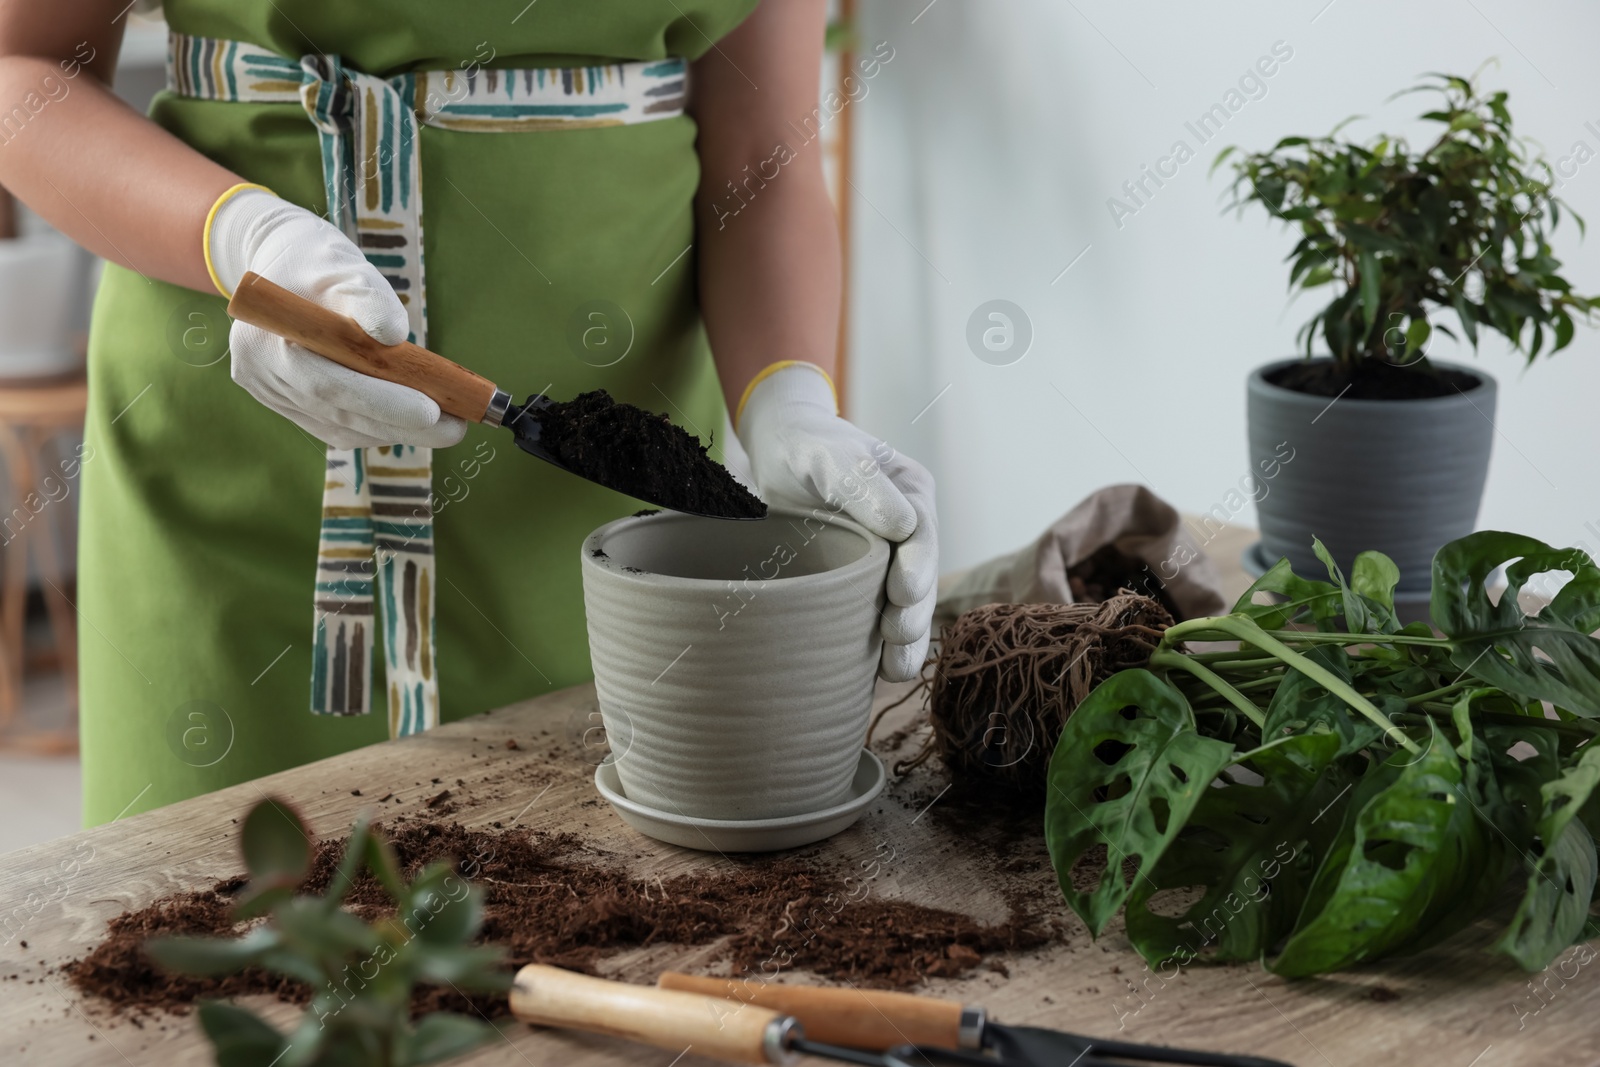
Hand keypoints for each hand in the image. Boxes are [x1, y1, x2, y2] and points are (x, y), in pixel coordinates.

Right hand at [207, 188, 465, 449]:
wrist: (280, 265)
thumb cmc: (313, 260)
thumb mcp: (340, 264)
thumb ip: (367, 296)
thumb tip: (394, 334)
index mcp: (264, 343)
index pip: (326, 384)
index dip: (380, 402)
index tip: (430, 410)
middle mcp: (262, 378)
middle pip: (339, 415)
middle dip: (402, 425)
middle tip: (455, 427)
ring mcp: (276, 397)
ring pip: (343, 428)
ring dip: (398, 431)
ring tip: (448, 424)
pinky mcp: (292, 406)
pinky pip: (339, 427)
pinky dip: (379, 427)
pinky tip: (414, 423)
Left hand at [737, 363, 937, 680]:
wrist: (780, 451)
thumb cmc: (806, 445)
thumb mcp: (831, 454)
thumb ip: (863, 483)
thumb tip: (904, 527)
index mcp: (913, 494)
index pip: (924, 537)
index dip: (918, 569)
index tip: (902, 595)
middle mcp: (909, 530)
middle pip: (922, 579)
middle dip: (914, 614)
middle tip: (897, 637)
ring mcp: (888, 559)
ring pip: (907, 606)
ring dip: (905, 641)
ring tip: (895, 670)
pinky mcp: (863, 581)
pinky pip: (879, 614)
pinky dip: (881, 646)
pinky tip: (875, 673)